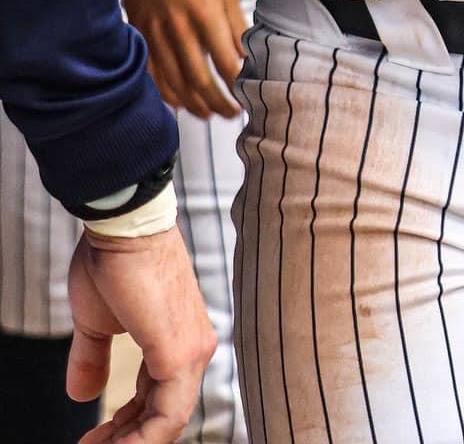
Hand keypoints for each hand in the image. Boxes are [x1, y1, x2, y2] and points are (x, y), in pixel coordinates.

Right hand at [68, 224, 215, 442]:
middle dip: (125, 439)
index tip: (93, 438)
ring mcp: (192, 352)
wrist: (125, 228)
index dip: (126, 428)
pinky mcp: (180, 354)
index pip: (159, 402)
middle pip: (164, 417)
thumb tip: (82, 395)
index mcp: (179, 341)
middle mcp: (194, 349)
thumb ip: (96, 359)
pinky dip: (139, 440)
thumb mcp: (99, 323)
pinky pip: (166, 417)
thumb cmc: (115, 263)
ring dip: (129, 443)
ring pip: (167, 422)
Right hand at [119, 0, 244, 119]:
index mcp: (205, 15)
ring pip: (174, 84)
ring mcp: (156, 36)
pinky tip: (179, 102)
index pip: (225, 64)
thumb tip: (245, 55)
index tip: (246, 95)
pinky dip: (166, 93)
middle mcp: (179, 30)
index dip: (236, 85)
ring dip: (194, 105)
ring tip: (209, 114)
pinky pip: (152, 75)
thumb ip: (235, 24)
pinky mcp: (140, 37)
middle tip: (231, 113)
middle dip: (218, 103)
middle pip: (199, 81)